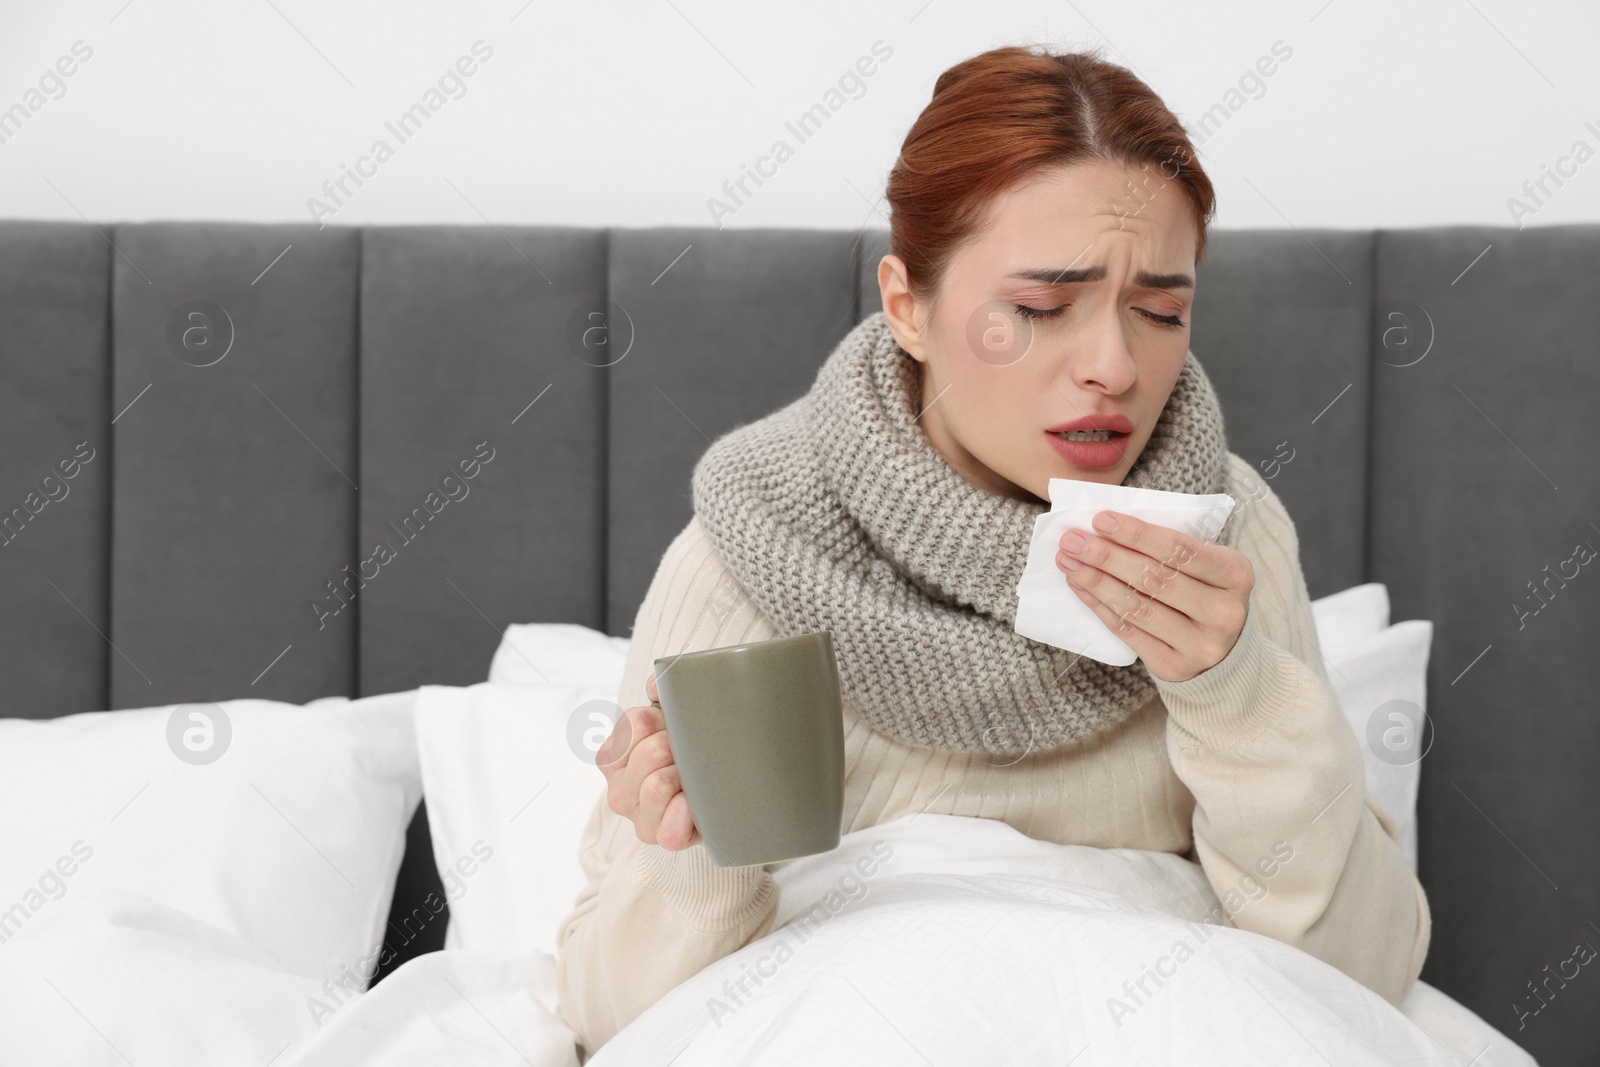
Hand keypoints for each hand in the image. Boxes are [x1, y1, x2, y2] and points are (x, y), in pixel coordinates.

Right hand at [595, 670, 702, 850]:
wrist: (719, 796)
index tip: (674, 726)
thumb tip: (659, 683)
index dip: (662, 720)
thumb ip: (663, 691)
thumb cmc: (688, 753)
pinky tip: (696, 804)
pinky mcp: (661, 839)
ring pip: (657, 785)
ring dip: (686, 776)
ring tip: (696, 776)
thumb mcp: (673, 719)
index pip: (634, 723)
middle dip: (679, 748)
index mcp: (613, 757)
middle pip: (651, 752)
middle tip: (691, 753)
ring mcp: (639, 818)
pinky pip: (671, 827)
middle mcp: (618, 790)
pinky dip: (688, 813)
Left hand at [1056, 509, 1253, 682]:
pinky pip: (1127, 631)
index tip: (1100, 520)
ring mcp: (1200, 645)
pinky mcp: (1173, 667)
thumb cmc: (1204, 591)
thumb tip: (1105, 527)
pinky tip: (1078, 585)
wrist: (1223, 652)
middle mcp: (1224, 612)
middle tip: (1071, 539)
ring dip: (1095, 581)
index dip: (1137, 534)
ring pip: (1137, 607)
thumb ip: (1170, 546)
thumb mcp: (1206, 564)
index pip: (1180, 549)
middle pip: (1154, 579)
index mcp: (1235, 574)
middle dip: (1107, 556)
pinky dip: (1098, 605)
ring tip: (1068, 560)